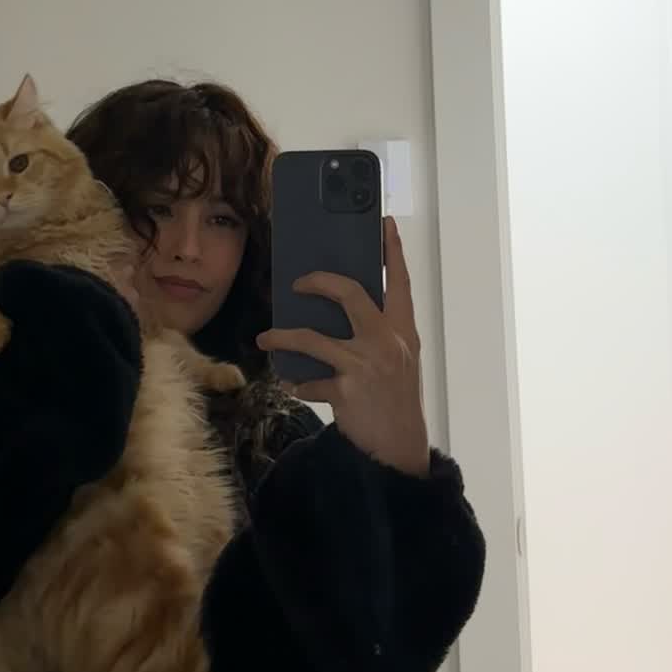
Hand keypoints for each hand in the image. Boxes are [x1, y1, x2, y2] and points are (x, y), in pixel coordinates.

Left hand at [257, 217, 429, 476]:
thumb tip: (344, 309)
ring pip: (313, 337)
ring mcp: (366, 365)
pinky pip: (310, 380)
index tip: (385, 223)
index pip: (400, 282)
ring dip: (283, 337)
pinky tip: (292, 384)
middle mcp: (387, 341)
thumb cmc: (397, 399)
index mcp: (404, 331)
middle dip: (319, 281)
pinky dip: (298, 383)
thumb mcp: (399, 360)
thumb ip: (379, 333)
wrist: (399, 448)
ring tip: (267, 338)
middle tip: (298, 282)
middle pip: (349, 293)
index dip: (393, 251)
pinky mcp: (346, 389)